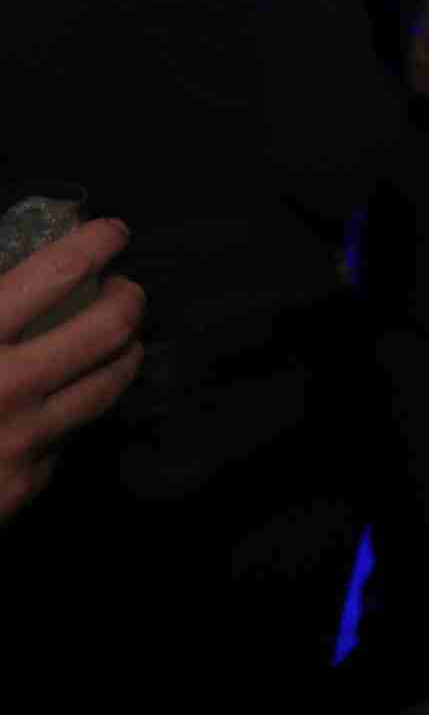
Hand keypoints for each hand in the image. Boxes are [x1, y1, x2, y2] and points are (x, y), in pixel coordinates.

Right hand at [1, 218, 147, 522]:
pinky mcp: (28, 483)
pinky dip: (68, 409)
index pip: (58, 273)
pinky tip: (59, 400)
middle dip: (129, 299)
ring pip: (110, 384)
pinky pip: (68, 434)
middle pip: (109, 329)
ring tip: (119, 336)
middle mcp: (8, 387)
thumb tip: (6, 264)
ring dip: (124, 350)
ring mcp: (24, 439)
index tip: (112, 231)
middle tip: (123, 288)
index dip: (95, 243)